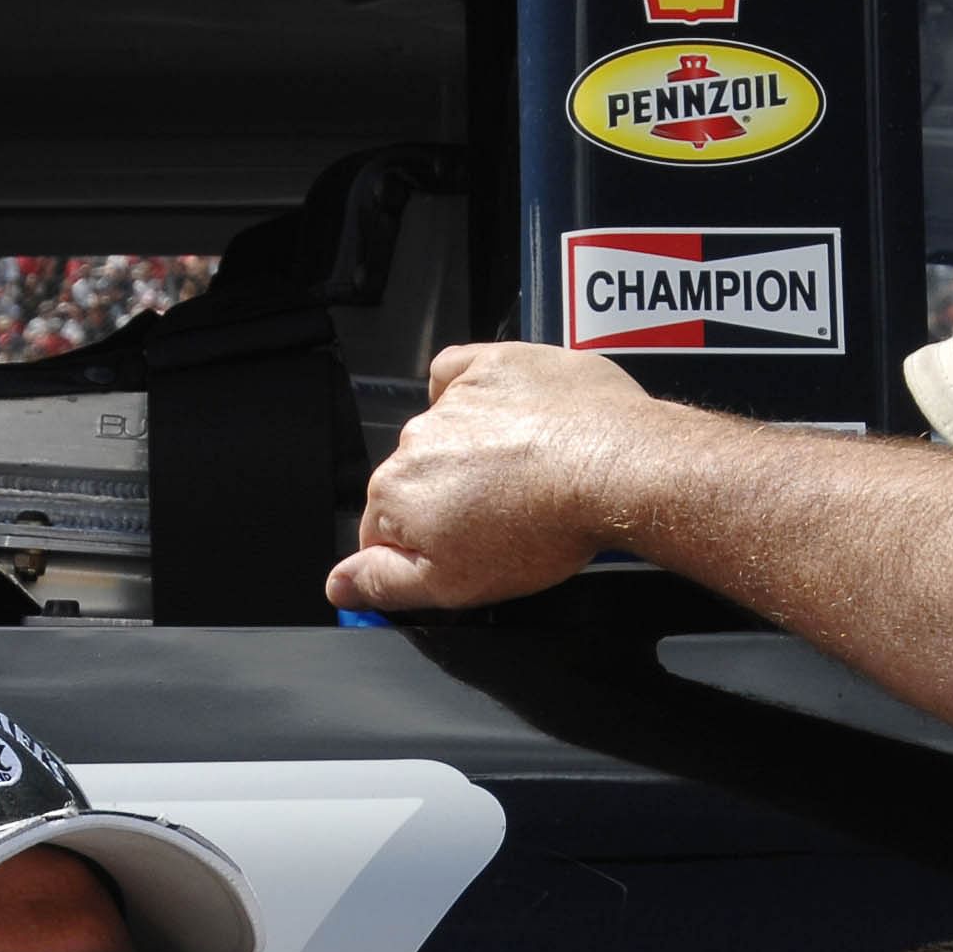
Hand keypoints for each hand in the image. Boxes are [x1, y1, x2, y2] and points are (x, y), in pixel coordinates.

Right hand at [326, 340, 683, 613]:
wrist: (615, 469)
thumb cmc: (545, 528)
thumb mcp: (455, 584)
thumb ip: (385, 583)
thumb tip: (337, 585)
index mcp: (395, 494)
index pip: (381, 529)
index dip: (420, 549)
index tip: (460, 553)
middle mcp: (415, 439)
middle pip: (416, 479)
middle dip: (450, 500)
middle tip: (503, 520)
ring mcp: (456, 399)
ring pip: (446, 432)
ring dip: (473, 452)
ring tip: (525, 475)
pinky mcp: (495, 366)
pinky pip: (464, 375)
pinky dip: (476, 394)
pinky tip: (506, 419)